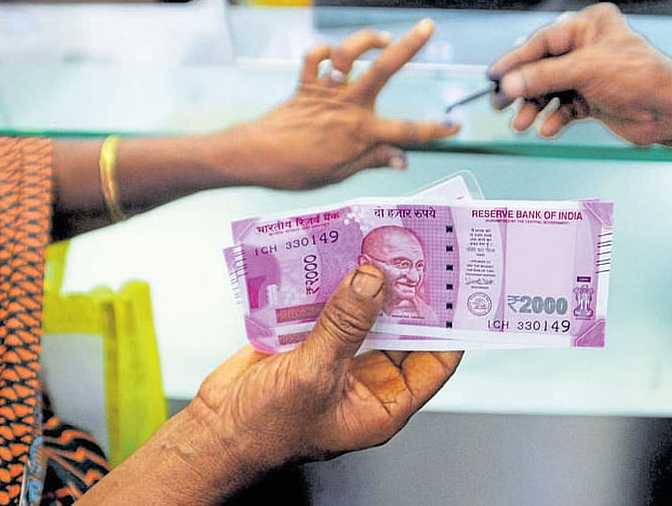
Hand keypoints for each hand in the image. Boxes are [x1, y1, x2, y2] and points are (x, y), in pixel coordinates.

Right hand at [83, 266, 460, 503]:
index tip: (456, 284)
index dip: (449, 323)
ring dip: (369, 281)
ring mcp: (338, 355)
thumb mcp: (314, 375)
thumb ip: (346, 325)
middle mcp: (367, 377)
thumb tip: (374, 280)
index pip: (435, 358)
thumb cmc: (267, 427)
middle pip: (401, 327)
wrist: (214, 429)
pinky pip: (331, 305)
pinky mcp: (309, 338)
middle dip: (407, 292)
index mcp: (384, 401)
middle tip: (416, 250)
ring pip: (366, 311)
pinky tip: (337, 254)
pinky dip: (333, 281)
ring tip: (380, 242)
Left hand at [234, 19, 458, 189]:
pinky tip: (333, 56)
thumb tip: (404, 160)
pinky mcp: (305, 86)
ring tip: (383, 38)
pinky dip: (323, 53)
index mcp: (361, 133)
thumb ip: (373, 160)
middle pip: (385, 70)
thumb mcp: (340, 174)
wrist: (256, 157)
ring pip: (349, 55)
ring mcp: (326, 93)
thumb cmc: (297, 171)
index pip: (407, 132)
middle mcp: (348, 107)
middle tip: (427, 26)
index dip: (434, 130)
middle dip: (410, 46)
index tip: (455, 127)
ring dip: (366, 40)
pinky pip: (315, 59)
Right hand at [487, 3, 671, 145]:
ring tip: (521, 123)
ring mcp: (590, 74)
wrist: (670, 110)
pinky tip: (548, 128)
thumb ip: (542, 77)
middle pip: (542, 67)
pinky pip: (564, 107)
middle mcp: (588, 47)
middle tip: (499, 104)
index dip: (515, 61)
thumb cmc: (640, 77)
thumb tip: (508, 84)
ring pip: (551, 90)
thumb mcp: (585, 70)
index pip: (541, 42)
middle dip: (523, 89)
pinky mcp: (593, 98)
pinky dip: (554, 118)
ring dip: (535, 108)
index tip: (493, 75)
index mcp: (588, 26)